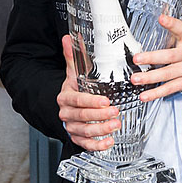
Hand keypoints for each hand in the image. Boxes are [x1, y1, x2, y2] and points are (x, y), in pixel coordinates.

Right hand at [57, 35, 120, 150]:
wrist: (68, 104)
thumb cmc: (75, 87)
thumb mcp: (74, 71)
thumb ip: (73, 56)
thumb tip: (69, 37)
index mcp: (65, 96)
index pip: (77, 100)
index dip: (91, 102)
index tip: (106, 101)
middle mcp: (66, 113)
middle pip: (82, 116)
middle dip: (99, 116)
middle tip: (115, 112)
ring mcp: (71, 126)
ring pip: (84, 131)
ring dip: (101, 130)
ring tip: (116, 125)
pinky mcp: (77, 137)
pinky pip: (85, 144)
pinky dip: (97, 145)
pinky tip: (109, 142)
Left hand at [131, 14, 181, 101]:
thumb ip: (175, 24)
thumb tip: (162, 11)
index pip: (181, 29)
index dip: (171, 23)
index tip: (162, 18)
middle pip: (170, 56)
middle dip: (152, 58)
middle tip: (137, 58)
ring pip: (167, 74)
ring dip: (150, 78)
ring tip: (136, 79)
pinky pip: (169, 88)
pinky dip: (156, 93)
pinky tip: (145, 95)